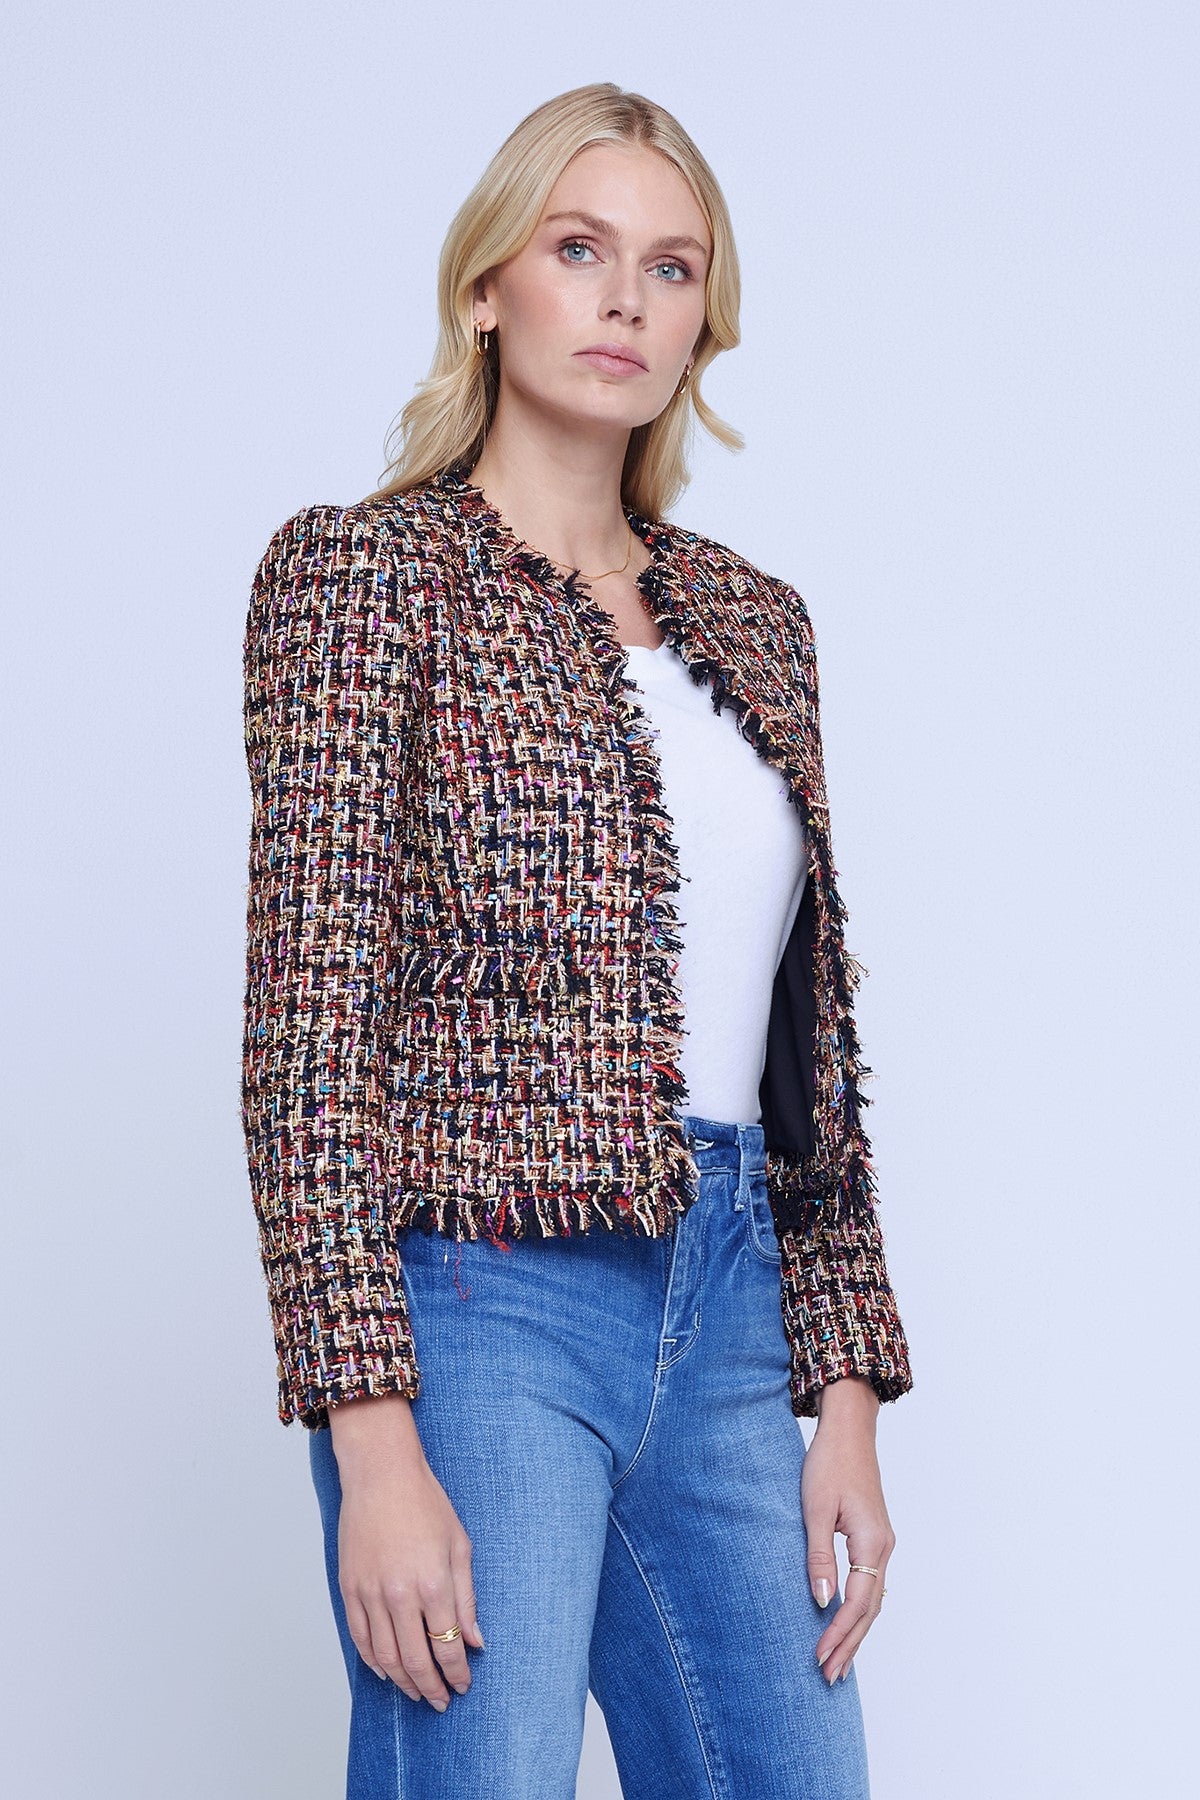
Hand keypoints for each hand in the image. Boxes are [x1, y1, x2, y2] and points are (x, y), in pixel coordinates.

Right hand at [329, 1394, 484, 1708]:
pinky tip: (386, 1671)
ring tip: (417, 1693)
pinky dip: (372, 1662)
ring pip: (385, 1657)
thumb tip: (474, 1640)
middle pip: (415, 1661)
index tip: (463, 1685)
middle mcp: (399, 1595)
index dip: (456, 1673)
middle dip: (431, 1687)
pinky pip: (359, 1638)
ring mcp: (370, 1593)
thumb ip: (466, 1598)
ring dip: (402, 1682)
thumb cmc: (424, 1503)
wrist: (381, 1475)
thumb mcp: (459, 1546)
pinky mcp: (349, 1588)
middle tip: (441, 1701)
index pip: (446, 1647)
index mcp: (432, 1583)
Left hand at [801, 1376, 894, 1685]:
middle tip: (829, 1677)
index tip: (820, 1659)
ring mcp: (882, 1543)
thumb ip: (819, 1557)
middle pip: (870, 1610)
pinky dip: (859, 1610)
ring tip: (838, 1662)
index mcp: (872, 1543)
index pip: (858, 1603)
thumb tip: (821, 1602)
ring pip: (873, 1600)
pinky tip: (848, 1623)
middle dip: (849, 1644)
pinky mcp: (874, 1537)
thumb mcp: (815, 1510)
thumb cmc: (829, 1464)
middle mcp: (884, 1547)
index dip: (839, 1634)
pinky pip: (871, 1584)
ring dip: (855, 1632)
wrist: (849, 1430)